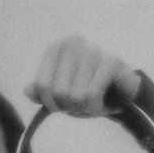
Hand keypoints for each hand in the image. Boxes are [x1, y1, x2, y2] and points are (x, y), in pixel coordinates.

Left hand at [28, 34, 142, 119]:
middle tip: (84, 104)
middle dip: (71, 107)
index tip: (64, 105)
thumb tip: (29, 90)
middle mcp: (73, 44)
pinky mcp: (111, 61)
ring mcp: (92, 50)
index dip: (52, 103)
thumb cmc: (90, 91)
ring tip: (96, 102)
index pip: (41, 85)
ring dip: (86, 108)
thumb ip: (41, 91)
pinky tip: (105, 103)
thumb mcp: (61, 93)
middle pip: (58, 92)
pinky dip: (97, 107)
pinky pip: (92, 95)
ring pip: (75, 96)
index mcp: (57, 48)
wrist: (125, 93)